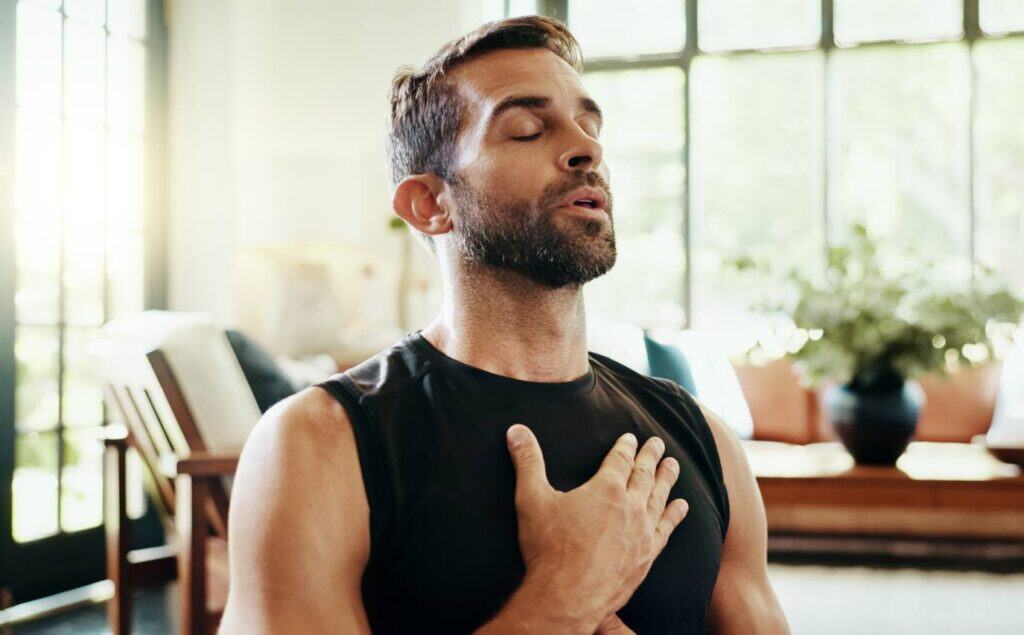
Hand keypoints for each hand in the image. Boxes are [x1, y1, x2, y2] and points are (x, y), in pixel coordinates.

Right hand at [505, 424, 688, 630]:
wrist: (568, 596)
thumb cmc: (549, 548)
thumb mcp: (531, 499)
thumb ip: (527, 462)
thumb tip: (516, 430)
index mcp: (605, 489)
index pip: (619, 460)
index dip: (625, 446)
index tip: (632, 438)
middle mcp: (629, 506)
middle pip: (644, 474)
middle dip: (650, 456)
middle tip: (658, 443)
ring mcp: (642, 531)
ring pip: (659, 498)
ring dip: (667, 479)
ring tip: (673, 465)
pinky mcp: (646, 555)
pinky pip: (666, 529)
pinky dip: (674, 515)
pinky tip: (681, 506)